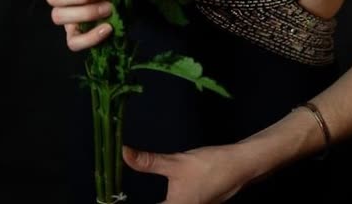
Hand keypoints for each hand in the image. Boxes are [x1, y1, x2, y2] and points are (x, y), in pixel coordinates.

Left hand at [122, 142, 253, 203]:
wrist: (239, 167)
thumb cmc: (207, 166)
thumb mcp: (175, 162)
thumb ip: (149, 162)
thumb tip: (123, 153)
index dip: (125, 203)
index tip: (113, 198)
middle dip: (143, 198)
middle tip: (120, 194)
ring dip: (158, 199)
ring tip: (135, 194)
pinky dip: (168, 201)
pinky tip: (165, 194)